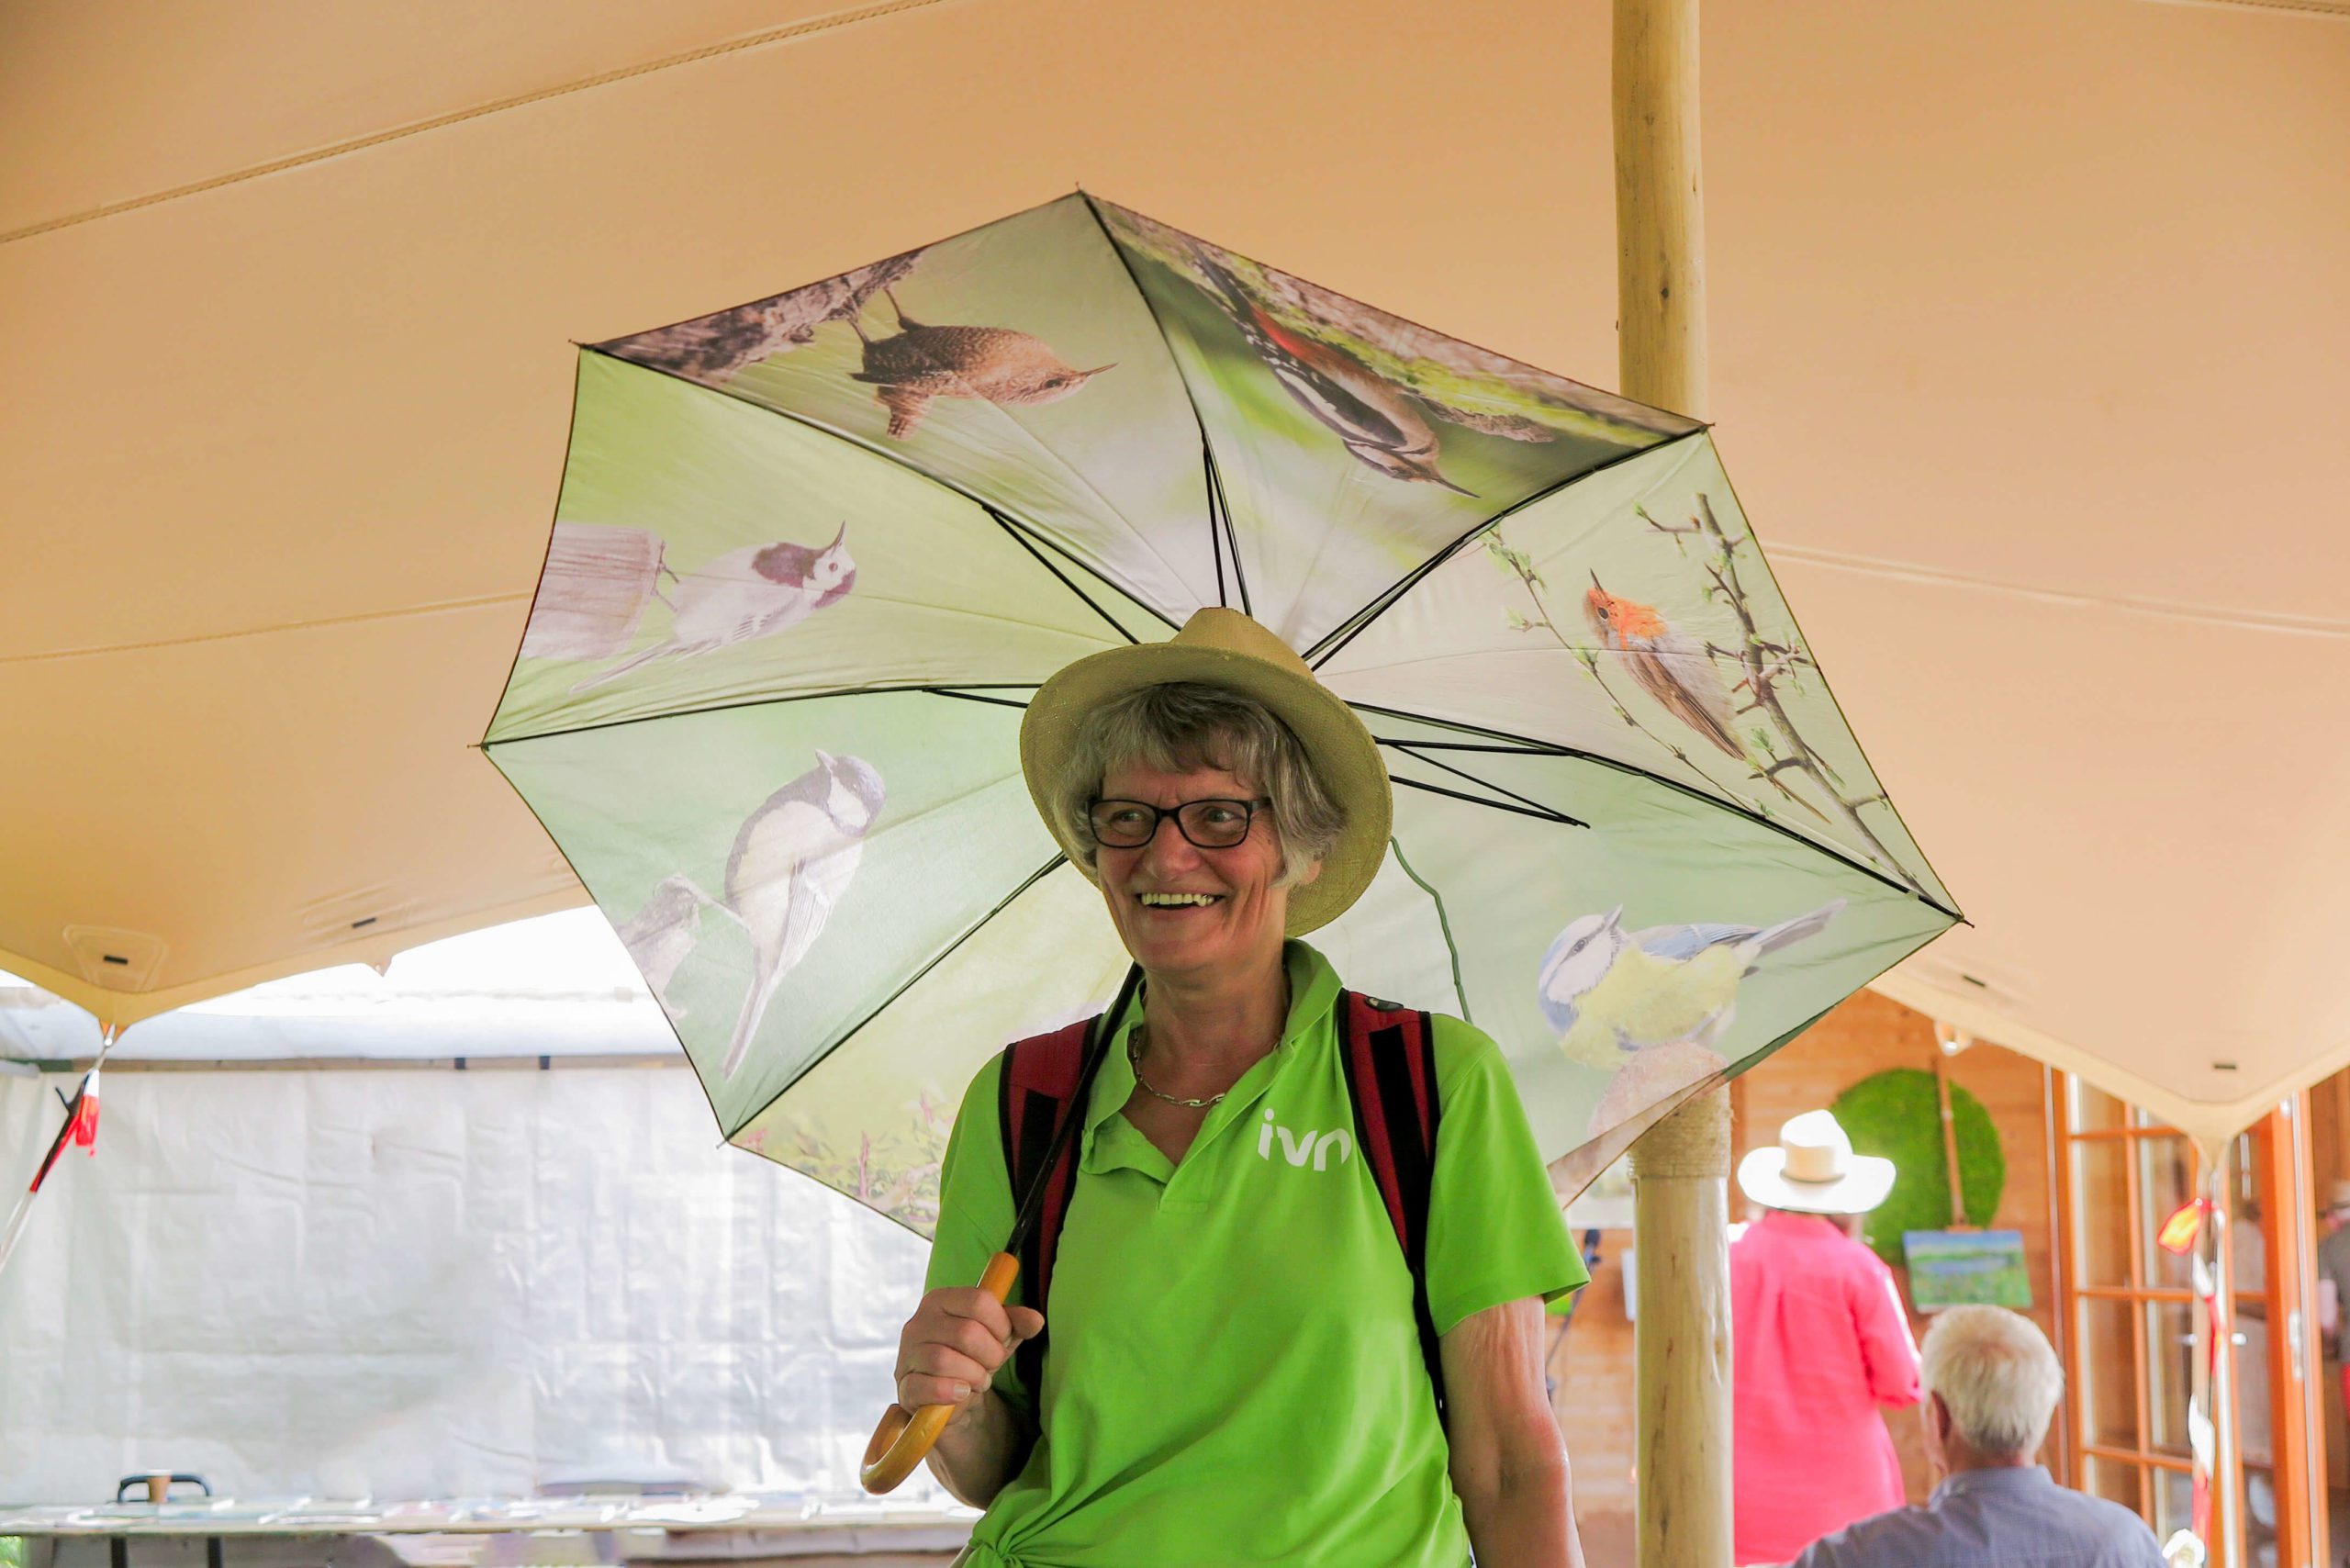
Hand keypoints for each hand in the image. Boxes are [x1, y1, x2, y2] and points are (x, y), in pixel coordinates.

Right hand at [895, 1286, 1043, 1415]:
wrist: (951, 1397)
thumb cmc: (973, 1356)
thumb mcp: (998, 1336)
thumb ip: (1017, 1323)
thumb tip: (1035, 1319)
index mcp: (940, 1300)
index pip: (979, 1300)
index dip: (1001, 1324)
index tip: (1003, 1338)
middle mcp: (918, 1322)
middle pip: (966, 1333)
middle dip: (990, 1355)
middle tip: (991, 1365)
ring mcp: (907, 1355)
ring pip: (944, 1360)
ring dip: (973, 1376)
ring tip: (978, 1380)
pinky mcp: (904, 1387)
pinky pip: (926, 1387)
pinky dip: (951, 1392)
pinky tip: (962, 1393)